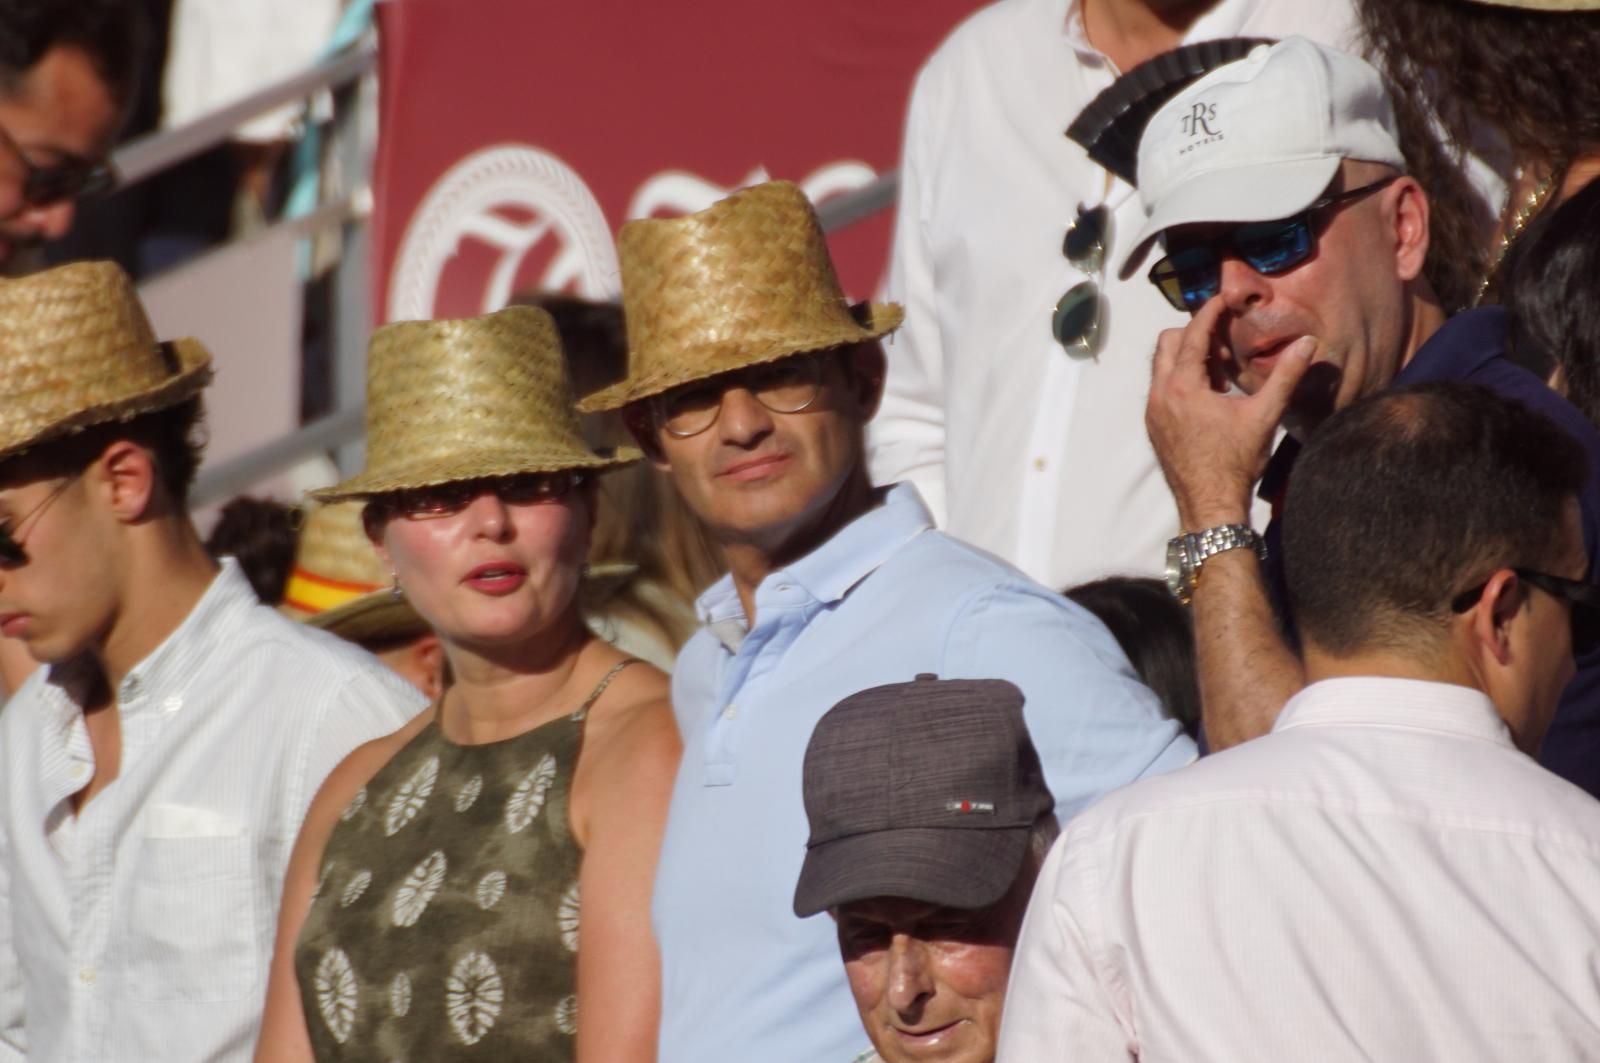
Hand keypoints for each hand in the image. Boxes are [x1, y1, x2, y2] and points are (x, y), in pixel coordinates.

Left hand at [1145, 297, 1314, 530]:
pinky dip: (1181, 379)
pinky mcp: (1154, 425)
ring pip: (1162, 366)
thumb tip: (1308, 343)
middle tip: (1225, 340)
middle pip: (1168, 343)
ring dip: (1187, 358)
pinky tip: (1210, 395)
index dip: (1209, 313)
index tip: (1223, 300)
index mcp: (1183, 387)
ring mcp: (1152, 411)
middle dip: (1195, 334)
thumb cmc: (1235, 463)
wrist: (1209, 505)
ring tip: (1222, 371)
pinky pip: (1162, 387)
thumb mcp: (1264, 416)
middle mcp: (1159, 394)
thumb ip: (1285, 376)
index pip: (1192, 335)